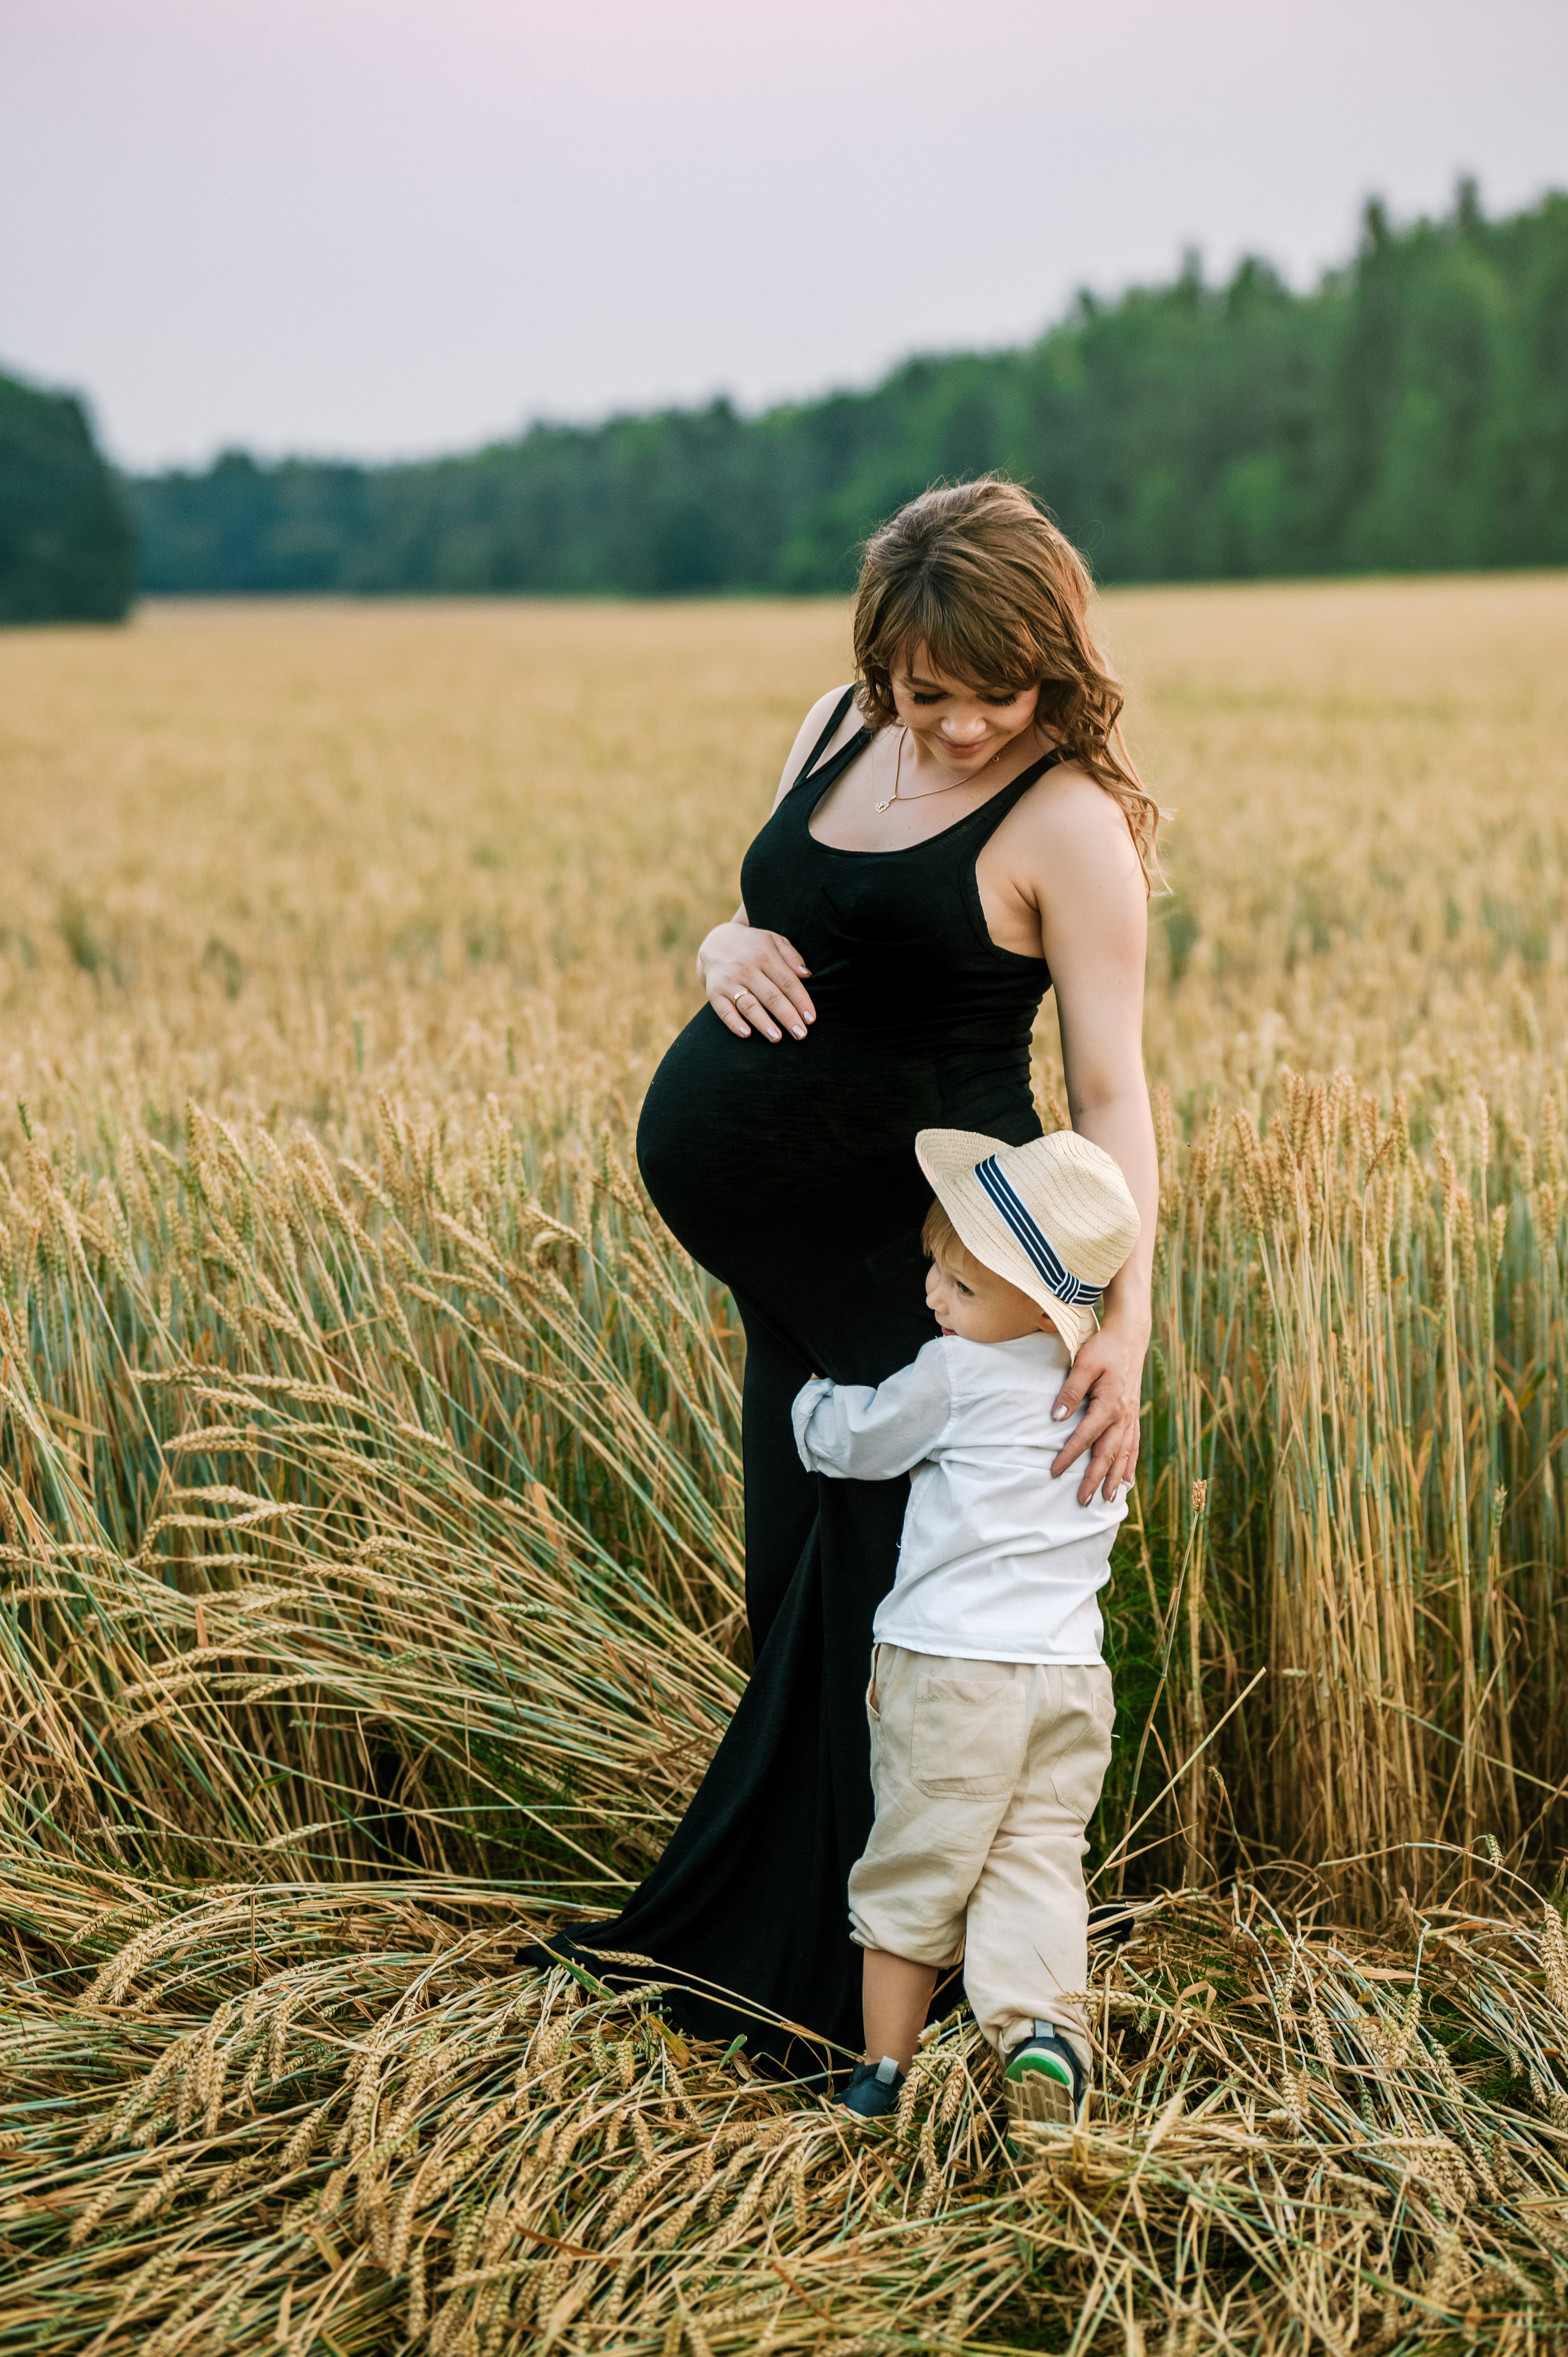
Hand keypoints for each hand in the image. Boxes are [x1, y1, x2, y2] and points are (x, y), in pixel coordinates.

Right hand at [698, 922, 815, 1042]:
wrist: (716, 941)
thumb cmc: (753, 945)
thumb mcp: (774, 940)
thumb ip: (791, 956)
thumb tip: (806, 975)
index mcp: (765, 955)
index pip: (787, 982)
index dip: (800, 1001)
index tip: (810, 1019)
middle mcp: (746, 968)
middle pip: (771, 996)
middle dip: (787, 1017)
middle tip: (800, 1034)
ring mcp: (729, 981)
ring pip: (749, 1005)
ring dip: (763, 1023)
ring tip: (777, 1038)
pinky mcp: (714, 991)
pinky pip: (724, 1010)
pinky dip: (733, 1023)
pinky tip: (746, 1034)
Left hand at [1050, 1312, 1146, 1505]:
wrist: (1130, 1336)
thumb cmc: (1103, 1348)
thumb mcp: (1083, 1365)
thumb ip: (1070, 1393)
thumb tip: (1056, 1418)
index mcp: (1109, 1405)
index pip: (1085, 1437)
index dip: (1069, 1455)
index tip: (1055, 1471)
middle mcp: (1123, 1415)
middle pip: (1108, 1454)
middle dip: (1095, 1479)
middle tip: (1083, 1501)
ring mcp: (1131, 1416)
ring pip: (1124, 1454)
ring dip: (1116, 1478)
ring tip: (1108, 1499)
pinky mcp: (1133, 1413)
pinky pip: (1134, 1444)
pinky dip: (1131, 1464)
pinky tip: (1128, 1479)